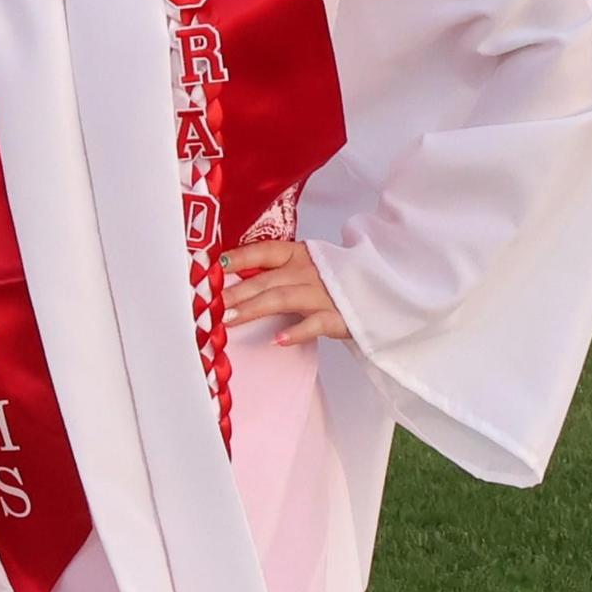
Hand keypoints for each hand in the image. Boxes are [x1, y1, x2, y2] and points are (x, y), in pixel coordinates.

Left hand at [221, 239, 348, 345]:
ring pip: (283, 299)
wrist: (381, 291)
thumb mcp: (305, 267)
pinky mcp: (339, 316)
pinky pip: (315, 323)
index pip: (264, 251)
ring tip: (229, 320)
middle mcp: (308, 270)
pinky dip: (296, 331)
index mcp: (299, 254)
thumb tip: (233, 279)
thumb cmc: (332, 280)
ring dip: (254, 308)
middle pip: (266, 280)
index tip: (214, 267)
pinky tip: (277, 339)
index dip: (239, 257)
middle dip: (236, 292)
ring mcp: (324, 293)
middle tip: (210, 304)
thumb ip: (275, 272)